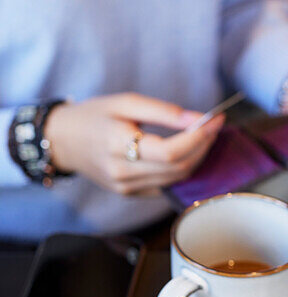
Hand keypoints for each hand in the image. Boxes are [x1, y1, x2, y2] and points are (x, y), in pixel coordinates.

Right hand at [45, 94, 224, 195]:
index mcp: (118, 146)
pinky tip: (188, 152)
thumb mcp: (125, 102)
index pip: (171, 152)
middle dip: (203, 146)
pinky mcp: (129, 194)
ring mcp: (126, 188)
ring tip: (204, 136)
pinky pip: (166, 185)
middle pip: (178, 168)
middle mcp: (122, 173)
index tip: (216, 120)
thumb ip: (163, 112)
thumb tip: (197, 118)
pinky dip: (182, 170)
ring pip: (176, 179)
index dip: (199, 137)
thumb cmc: (93, 117)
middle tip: (214, 125)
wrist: (63, 140)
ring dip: (197, 158)